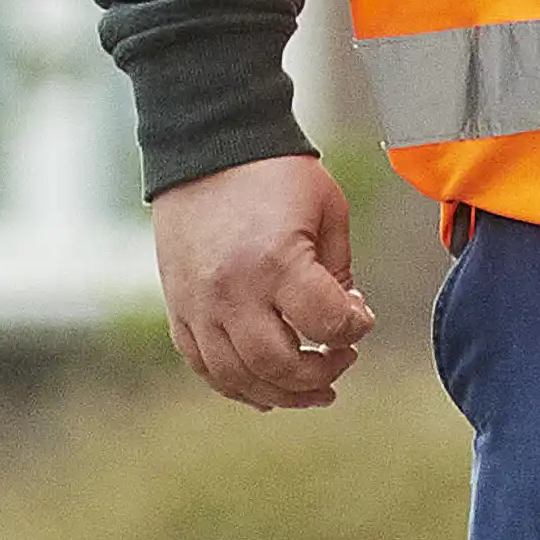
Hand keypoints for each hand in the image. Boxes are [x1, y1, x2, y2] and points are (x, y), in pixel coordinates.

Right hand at [151, 154, 373, 408]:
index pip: (326, 326)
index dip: (355, 329)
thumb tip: (344, 319)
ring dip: (282, 394)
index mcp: (277, 261)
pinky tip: (266, 387)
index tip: (361, 318)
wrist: (206, 145)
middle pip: (280, 366)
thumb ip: (340, 269)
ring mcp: (199, 305)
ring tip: (313, 388)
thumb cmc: (274, 173)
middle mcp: (233, 291)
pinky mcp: (178, 308)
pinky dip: (237, 385)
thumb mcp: (328, 208)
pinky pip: (204, 366)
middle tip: (341, 361)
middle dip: (321, 374)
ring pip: (239, 377)